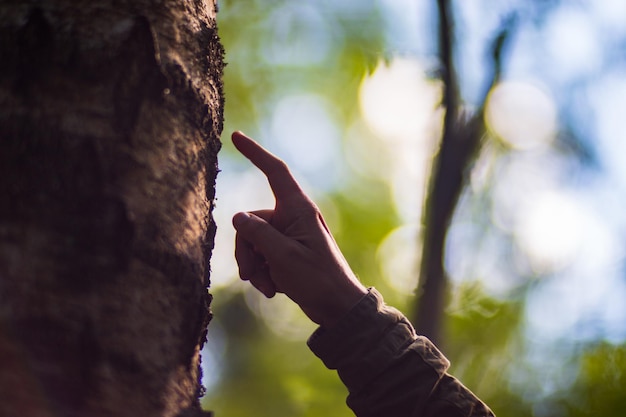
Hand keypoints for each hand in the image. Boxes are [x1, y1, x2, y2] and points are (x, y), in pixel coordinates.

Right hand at [231, 131, 366, 327]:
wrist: (337, 306)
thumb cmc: (316, 279)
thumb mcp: (281, 255)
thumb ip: (256, 233)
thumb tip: (237, 216)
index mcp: (298, 209)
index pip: (274, 171)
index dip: (255, 153)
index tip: (236, 136)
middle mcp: (293, 217)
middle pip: (252, 221)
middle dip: (247, 250)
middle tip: (251, 275)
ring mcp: (289, 235)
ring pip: (254, 241)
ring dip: (254, 265)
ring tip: (266, 286)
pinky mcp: (286, 251)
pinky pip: (262, 254)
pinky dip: (262, 271)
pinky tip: (272, 289)